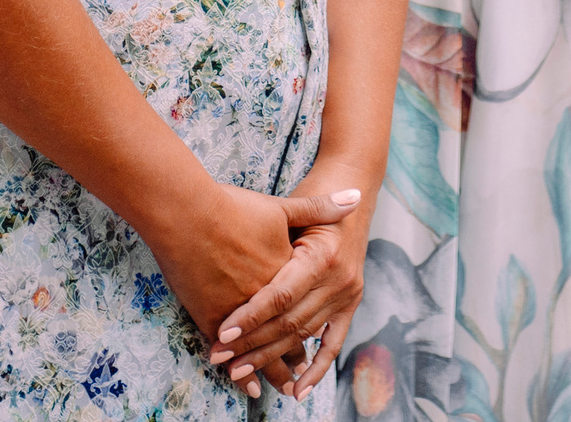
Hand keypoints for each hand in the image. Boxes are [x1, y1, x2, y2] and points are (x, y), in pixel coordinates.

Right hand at [149, 183, 361, 400]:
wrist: (186, 209)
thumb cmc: (233, 205)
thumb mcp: (283, 207)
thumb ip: (320, 207)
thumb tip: (356, 196)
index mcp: (296, 269)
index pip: (307, 308)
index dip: (310, 333)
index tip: (309, 356)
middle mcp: (273, 294)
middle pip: (290, 331)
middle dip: (291, 360)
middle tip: (295, 385)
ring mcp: (240, 309)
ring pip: (263, 344)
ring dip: (268, 367)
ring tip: (276, 389)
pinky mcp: (212, 316)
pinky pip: (233, 349)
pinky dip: (241, 366)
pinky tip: (243, 382)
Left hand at [211, 177, 373, 398]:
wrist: (350, 179)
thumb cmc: (311, 189)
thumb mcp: (291, 206)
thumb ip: (269, 235)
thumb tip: (228, 250)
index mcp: (322, 256)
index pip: (280, 296)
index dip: (250, 316)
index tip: (222, 334)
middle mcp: (339, 279)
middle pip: (290, 322)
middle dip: (253, 344)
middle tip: (220, 359)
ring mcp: (347, 293)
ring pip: (304, 335)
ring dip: (271, 356)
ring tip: (239, 371)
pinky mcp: (350, 302)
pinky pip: (333, 341)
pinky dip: (318, 367)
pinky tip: (298, 390)